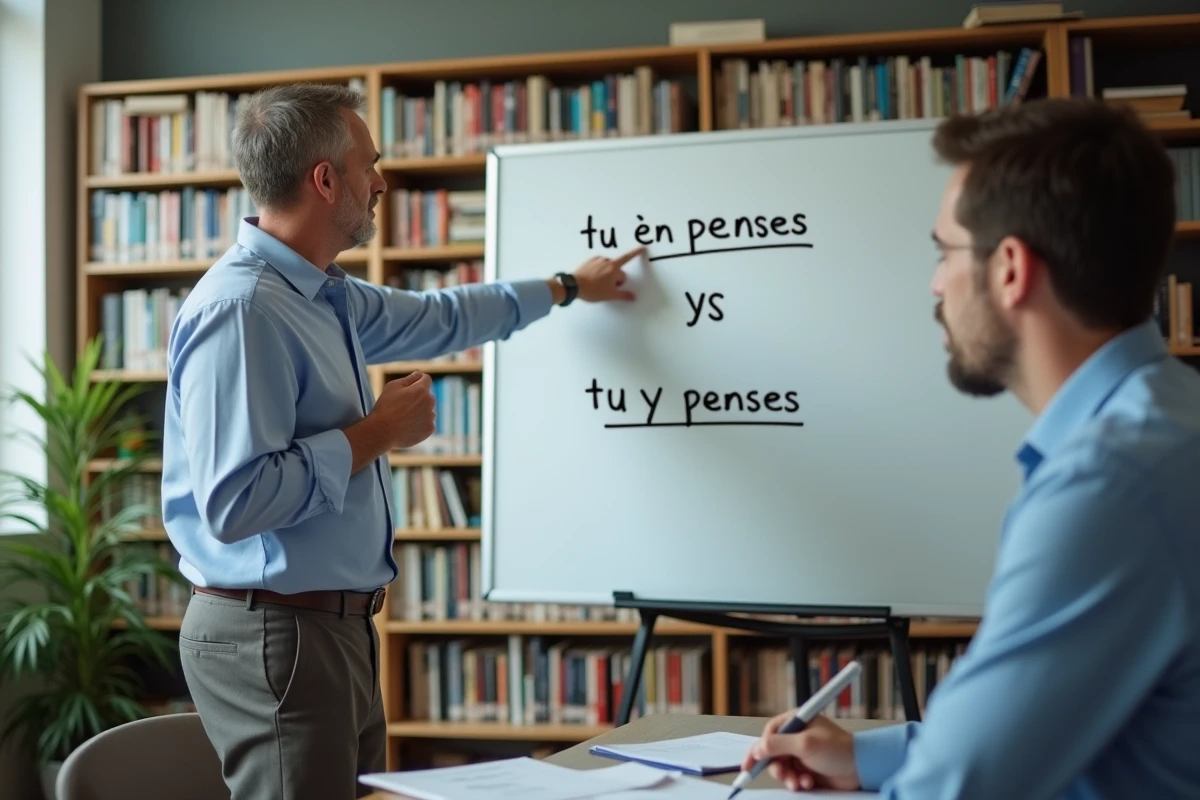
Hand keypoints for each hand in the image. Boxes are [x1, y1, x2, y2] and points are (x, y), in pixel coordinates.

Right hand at [373, 371, 435, 449]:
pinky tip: (407, 427)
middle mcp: (430, 402)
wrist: (382, 432)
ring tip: (404, 418)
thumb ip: (408, 379)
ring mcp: (431, 416)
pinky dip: (420, 424)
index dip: (418, 380)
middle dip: (418, 398)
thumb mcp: (392, 387)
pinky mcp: (429, 429)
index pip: (426, 379)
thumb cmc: (385, 407)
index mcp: (421, 389)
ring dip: (420, 411)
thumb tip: (419, 374)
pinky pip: (427, 423)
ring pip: (428, 410)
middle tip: (402, 406)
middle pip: (427, 396)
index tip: (410, 387)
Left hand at [570, 246, 644, 301]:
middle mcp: (606, 261)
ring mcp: (597, 260)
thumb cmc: (592, 290)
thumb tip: (633, 297)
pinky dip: (599, 271)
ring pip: (608, 267)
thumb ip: (623, 295)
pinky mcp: (589, 261)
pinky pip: (599, 265)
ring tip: (598, 285)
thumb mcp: (610, 295)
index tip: (642, 247)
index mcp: (614, 268)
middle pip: (618, 269)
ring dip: (607, 274)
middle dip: (616, 278)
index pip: (628, 258)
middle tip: (607, 288)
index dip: (636, 253)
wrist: (573, 286)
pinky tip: (593, 279)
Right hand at [741, 713, 860, 792]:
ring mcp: (802, 753)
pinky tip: (808, 783)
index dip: (757, 748)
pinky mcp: (807, 768)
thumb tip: (756, 748)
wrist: (861, 768)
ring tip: (799, 782)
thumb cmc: (838, 749)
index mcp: (796, 722)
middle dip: (777, 767)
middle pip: (772, 752)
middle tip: (784, 775)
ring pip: (782, 767)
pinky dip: (798, 782)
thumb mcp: (805, 744)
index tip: (749, 764)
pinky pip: (793, 776)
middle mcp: (797, 736)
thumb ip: (778, 745)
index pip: (769, 733)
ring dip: (788, 777)